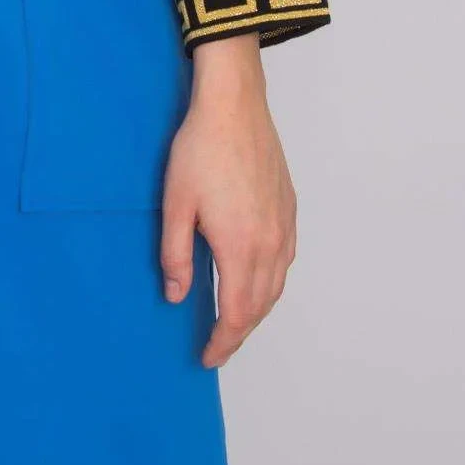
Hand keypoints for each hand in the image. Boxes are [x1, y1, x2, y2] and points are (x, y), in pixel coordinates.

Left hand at [158, 34, 296, 368]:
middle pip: (260, 306)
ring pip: (276, 285)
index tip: (208, 357)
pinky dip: (271, 283)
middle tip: (218, 347)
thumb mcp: (175, 205)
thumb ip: (175, 256)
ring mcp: (284, 226)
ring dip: (257, 310)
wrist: (234, 106)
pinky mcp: (288, 209)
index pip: (237, 313)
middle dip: (239, 332)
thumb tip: (177, 296)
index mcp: (241, 246)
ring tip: (235, 322)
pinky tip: (257, 281)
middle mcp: (270, 243)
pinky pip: (285, 261)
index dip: (223, 341)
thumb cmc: (200, 150)